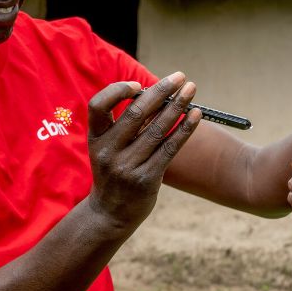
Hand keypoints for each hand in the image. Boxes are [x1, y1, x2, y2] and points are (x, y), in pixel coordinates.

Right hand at [85, 73, 201, 228]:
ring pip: (157, 129)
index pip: (97, 105)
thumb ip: (124, 125)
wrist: (110, 214)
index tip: (138, 85)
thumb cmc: (113, 172)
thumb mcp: (107, 148)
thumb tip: (156, 93)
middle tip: (179, 76)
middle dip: (161, 91)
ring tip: (192, 89)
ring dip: (177, 105)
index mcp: (95, 139)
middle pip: (136, 113)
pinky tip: (196, 115)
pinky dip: (184, 129)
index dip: (117, 91)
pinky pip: (170, 148)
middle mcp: (108, 151)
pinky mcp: (146, 178)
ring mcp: (127, 166)